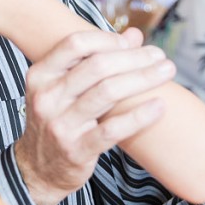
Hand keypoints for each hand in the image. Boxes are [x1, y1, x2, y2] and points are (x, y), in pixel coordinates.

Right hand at [15, 27, 173, 204]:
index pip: (76, 44)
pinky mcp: (77, 150)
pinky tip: (159, 106)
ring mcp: (60, 125)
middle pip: (97, 66)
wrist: (37, 170)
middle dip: (134, 57)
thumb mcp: (63, 87)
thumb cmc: (57, 120)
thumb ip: (95, 59)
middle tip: (159, 56)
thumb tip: (134, 35)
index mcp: (41, 75)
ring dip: (143, 79)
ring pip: (108, 92)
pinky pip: (114, 129)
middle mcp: (47, 97)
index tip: (131, 43)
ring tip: (167, 72)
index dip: (108, 39)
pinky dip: (140, 116)